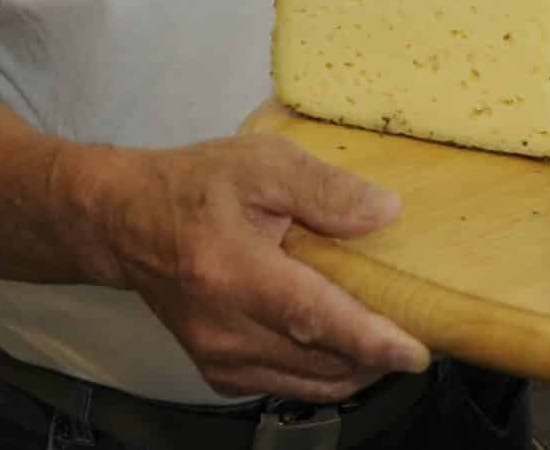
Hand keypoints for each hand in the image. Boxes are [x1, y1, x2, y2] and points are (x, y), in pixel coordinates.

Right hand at [103, 134, 430, 400]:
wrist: (126, 223)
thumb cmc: (196, 187)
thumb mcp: (261, 163)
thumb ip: (324, 188)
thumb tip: (385, 213)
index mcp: (232, 271)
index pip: (311, 317)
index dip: (368, 339)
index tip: (416, 352)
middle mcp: (224, 329)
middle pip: (320, 360)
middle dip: (378, 354)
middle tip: (422, 328)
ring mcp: (218, 359)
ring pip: (310, 382)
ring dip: (357, 368)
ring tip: (391, 335)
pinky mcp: (219, 374)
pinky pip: (289, 385)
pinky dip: (325, 371)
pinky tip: (344, 342)